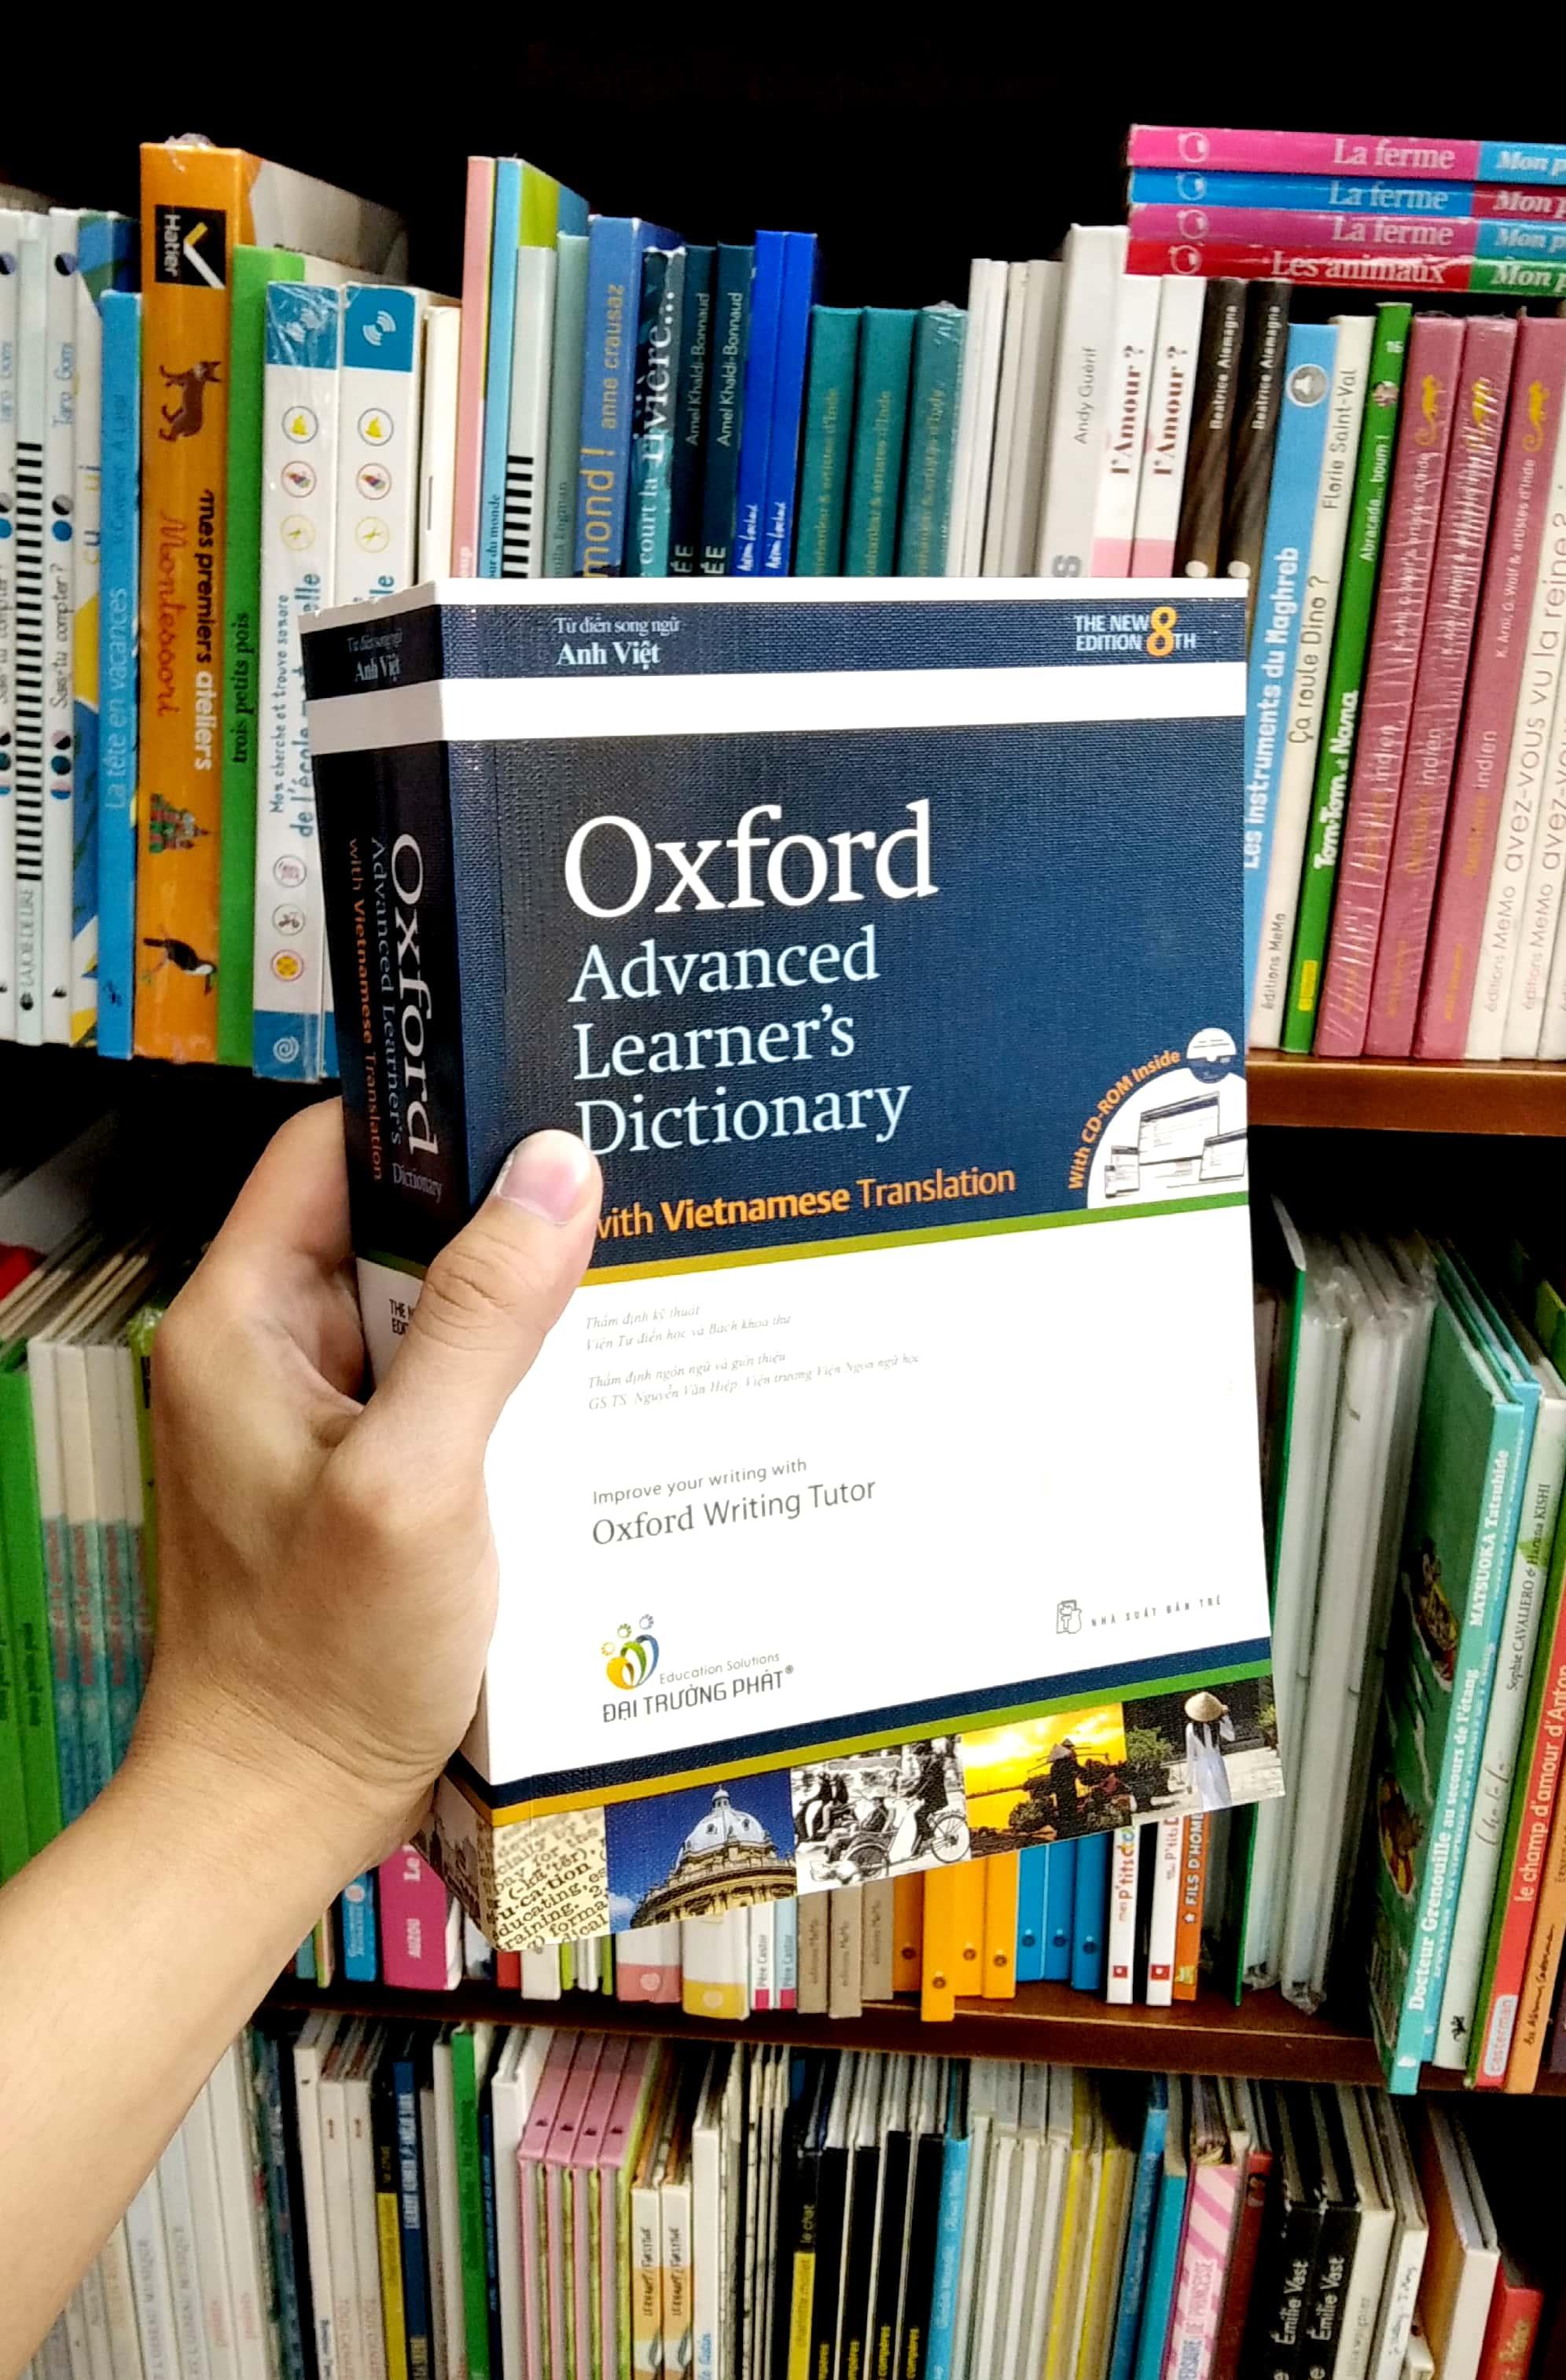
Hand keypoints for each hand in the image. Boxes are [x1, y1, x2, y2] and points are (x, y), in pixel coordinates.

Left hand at [133, 1101, 601, 1876]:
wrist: (280, 1812)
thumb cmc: (322, 1663)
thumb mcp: (418, 1479)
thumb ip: (483, 1320)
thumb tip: (557, 1168)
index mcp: (243, 1323)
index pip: (332, 1149)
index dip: (434, 1116)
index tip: (544, 1100)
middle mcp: (270, 1354)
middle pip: (393, 1227)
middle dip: (502, 1219)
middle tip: (621, 1199)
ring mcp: (317, 1418)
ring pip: (430, 1312)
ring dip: (516, 1312)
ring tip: (626, 1292)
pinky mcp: (364, 1476)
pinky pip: (444, 1392)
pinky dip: (510, 1390)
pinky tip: (587, 1401)